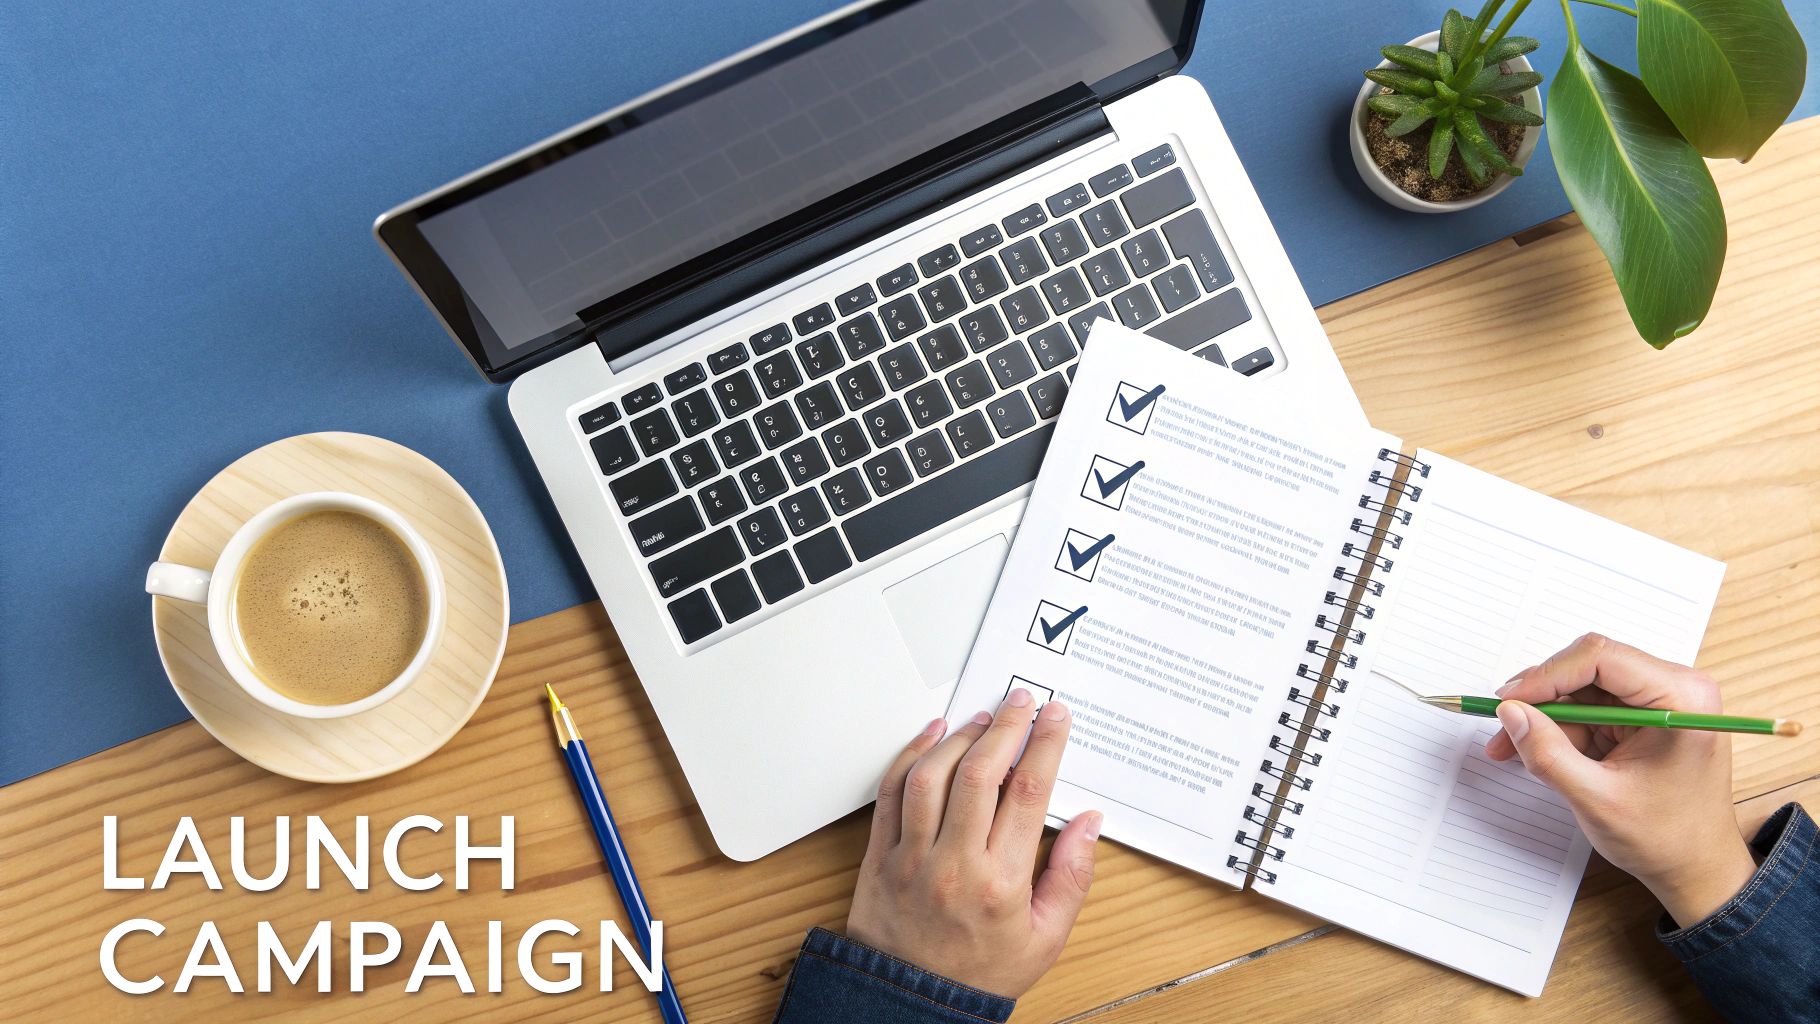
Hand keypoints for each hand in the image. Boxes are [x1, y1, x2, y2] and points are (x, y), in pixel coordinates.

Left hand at [846, 689, 1101, 997]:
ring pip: (933, 775)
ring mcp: (912, 857)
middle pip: (981, 773)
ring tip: (983, 719)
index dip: (1045, 746)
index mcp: (1002, 883)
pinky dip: (910, 756)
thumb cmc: (979, 974)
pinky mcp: (880, 855)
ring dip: (960, 737)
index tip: (1055, 718)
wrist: (910, 1002)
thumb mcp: (1045, 938)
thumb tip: (1089, 824)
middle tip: (1021, 701)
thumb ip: (1072, 877)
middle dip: (1006, 727)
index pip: (1028, 794)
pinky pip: (891, 792)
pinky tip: (931, 737)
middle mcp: (955, 863)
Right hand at [1487, 633, 1754, 927]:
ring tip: (1510, 748)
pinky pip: (1589, 708)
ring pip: (1581, 689)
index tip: (1509, 701)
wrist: (1697, 869)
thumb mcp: (1597, 799)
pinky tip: (1537, 753)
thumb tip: (1509, 711)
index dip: (1547, 675)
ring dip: (1545, 718)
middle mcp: (1674, 689)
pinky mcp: (1642, 716)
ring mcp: (1657, 701)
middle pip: (1589, 669)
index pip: (1602, 659)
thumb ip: (1549, 753)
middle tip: (1504, 724)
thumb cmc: (1666, 839)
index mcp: (1681, 698)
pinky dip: (1559, 730)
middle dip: (1542, 698)